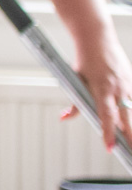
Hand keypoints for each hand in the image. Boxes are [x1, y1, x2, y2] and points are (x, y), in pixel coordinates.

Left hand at [58, 35, 131, 150]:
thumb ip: (75, 102)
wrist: (97, 37)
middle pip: (127, 118)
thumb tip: (64, 118)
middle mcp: (118, 88)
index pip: (106, 116)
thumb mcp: (76, 80)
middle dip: (129, 137)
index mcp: (102, 88)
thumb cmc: (85, 59)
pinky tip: (131, 122)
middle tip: (129, 152)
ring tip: (130, 142)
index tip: (109, 147)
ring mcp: (128, 84)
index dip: (108, 133)